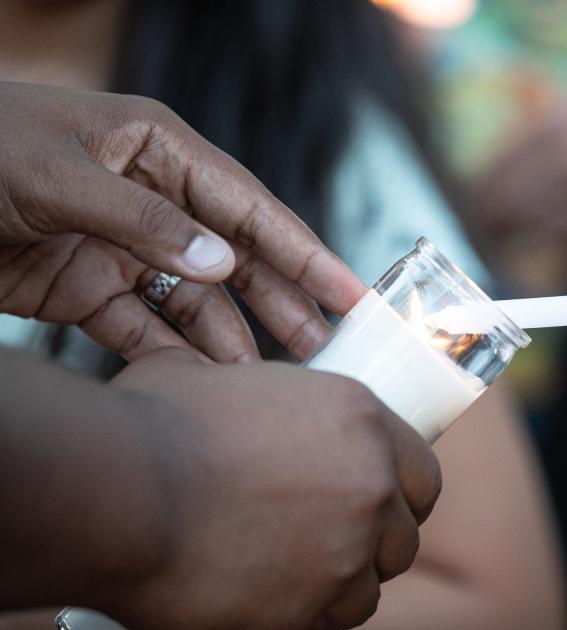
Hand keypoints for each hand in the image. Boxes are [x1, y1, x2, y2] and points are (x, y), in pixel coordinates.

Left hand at [0, 82, 365, 361]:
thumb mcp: (58, 175)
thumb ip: (143, 219)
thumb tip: (220, 263)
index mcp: (158, 151)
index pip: (249, 206)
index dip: (304, 251)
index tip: (350, 292)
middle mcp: (153, 200)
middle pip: (236, 258)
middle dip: (282, 304)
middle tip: (327, 350)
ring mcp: (122, 248)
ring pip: (195, 301)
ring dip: (231, 340)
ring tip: (269, 383)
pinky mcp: (86, 289)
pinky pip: (143, 327)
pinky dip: (172, 355)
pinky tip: (204, 383)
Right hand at [101, 349, 440, 629]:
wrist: (119, 489)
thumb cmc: (152, 424)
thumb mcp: (208, 377)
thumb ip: (245, 389)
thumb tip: (222, 387)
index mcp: (358, 421)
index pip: (422, 473)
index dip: (402, 495)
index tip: (379, 505)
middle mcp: (369, 485)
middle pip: (404, 537)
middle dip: (374, 546)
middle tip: (331, 546)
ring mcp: (344, 551)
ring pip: (368, 589)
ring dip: (338, 587)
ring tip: (290, 577)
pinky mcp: (306, 607)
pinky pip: (321, 621)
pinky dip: (300, 615)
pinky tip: (263, 597)